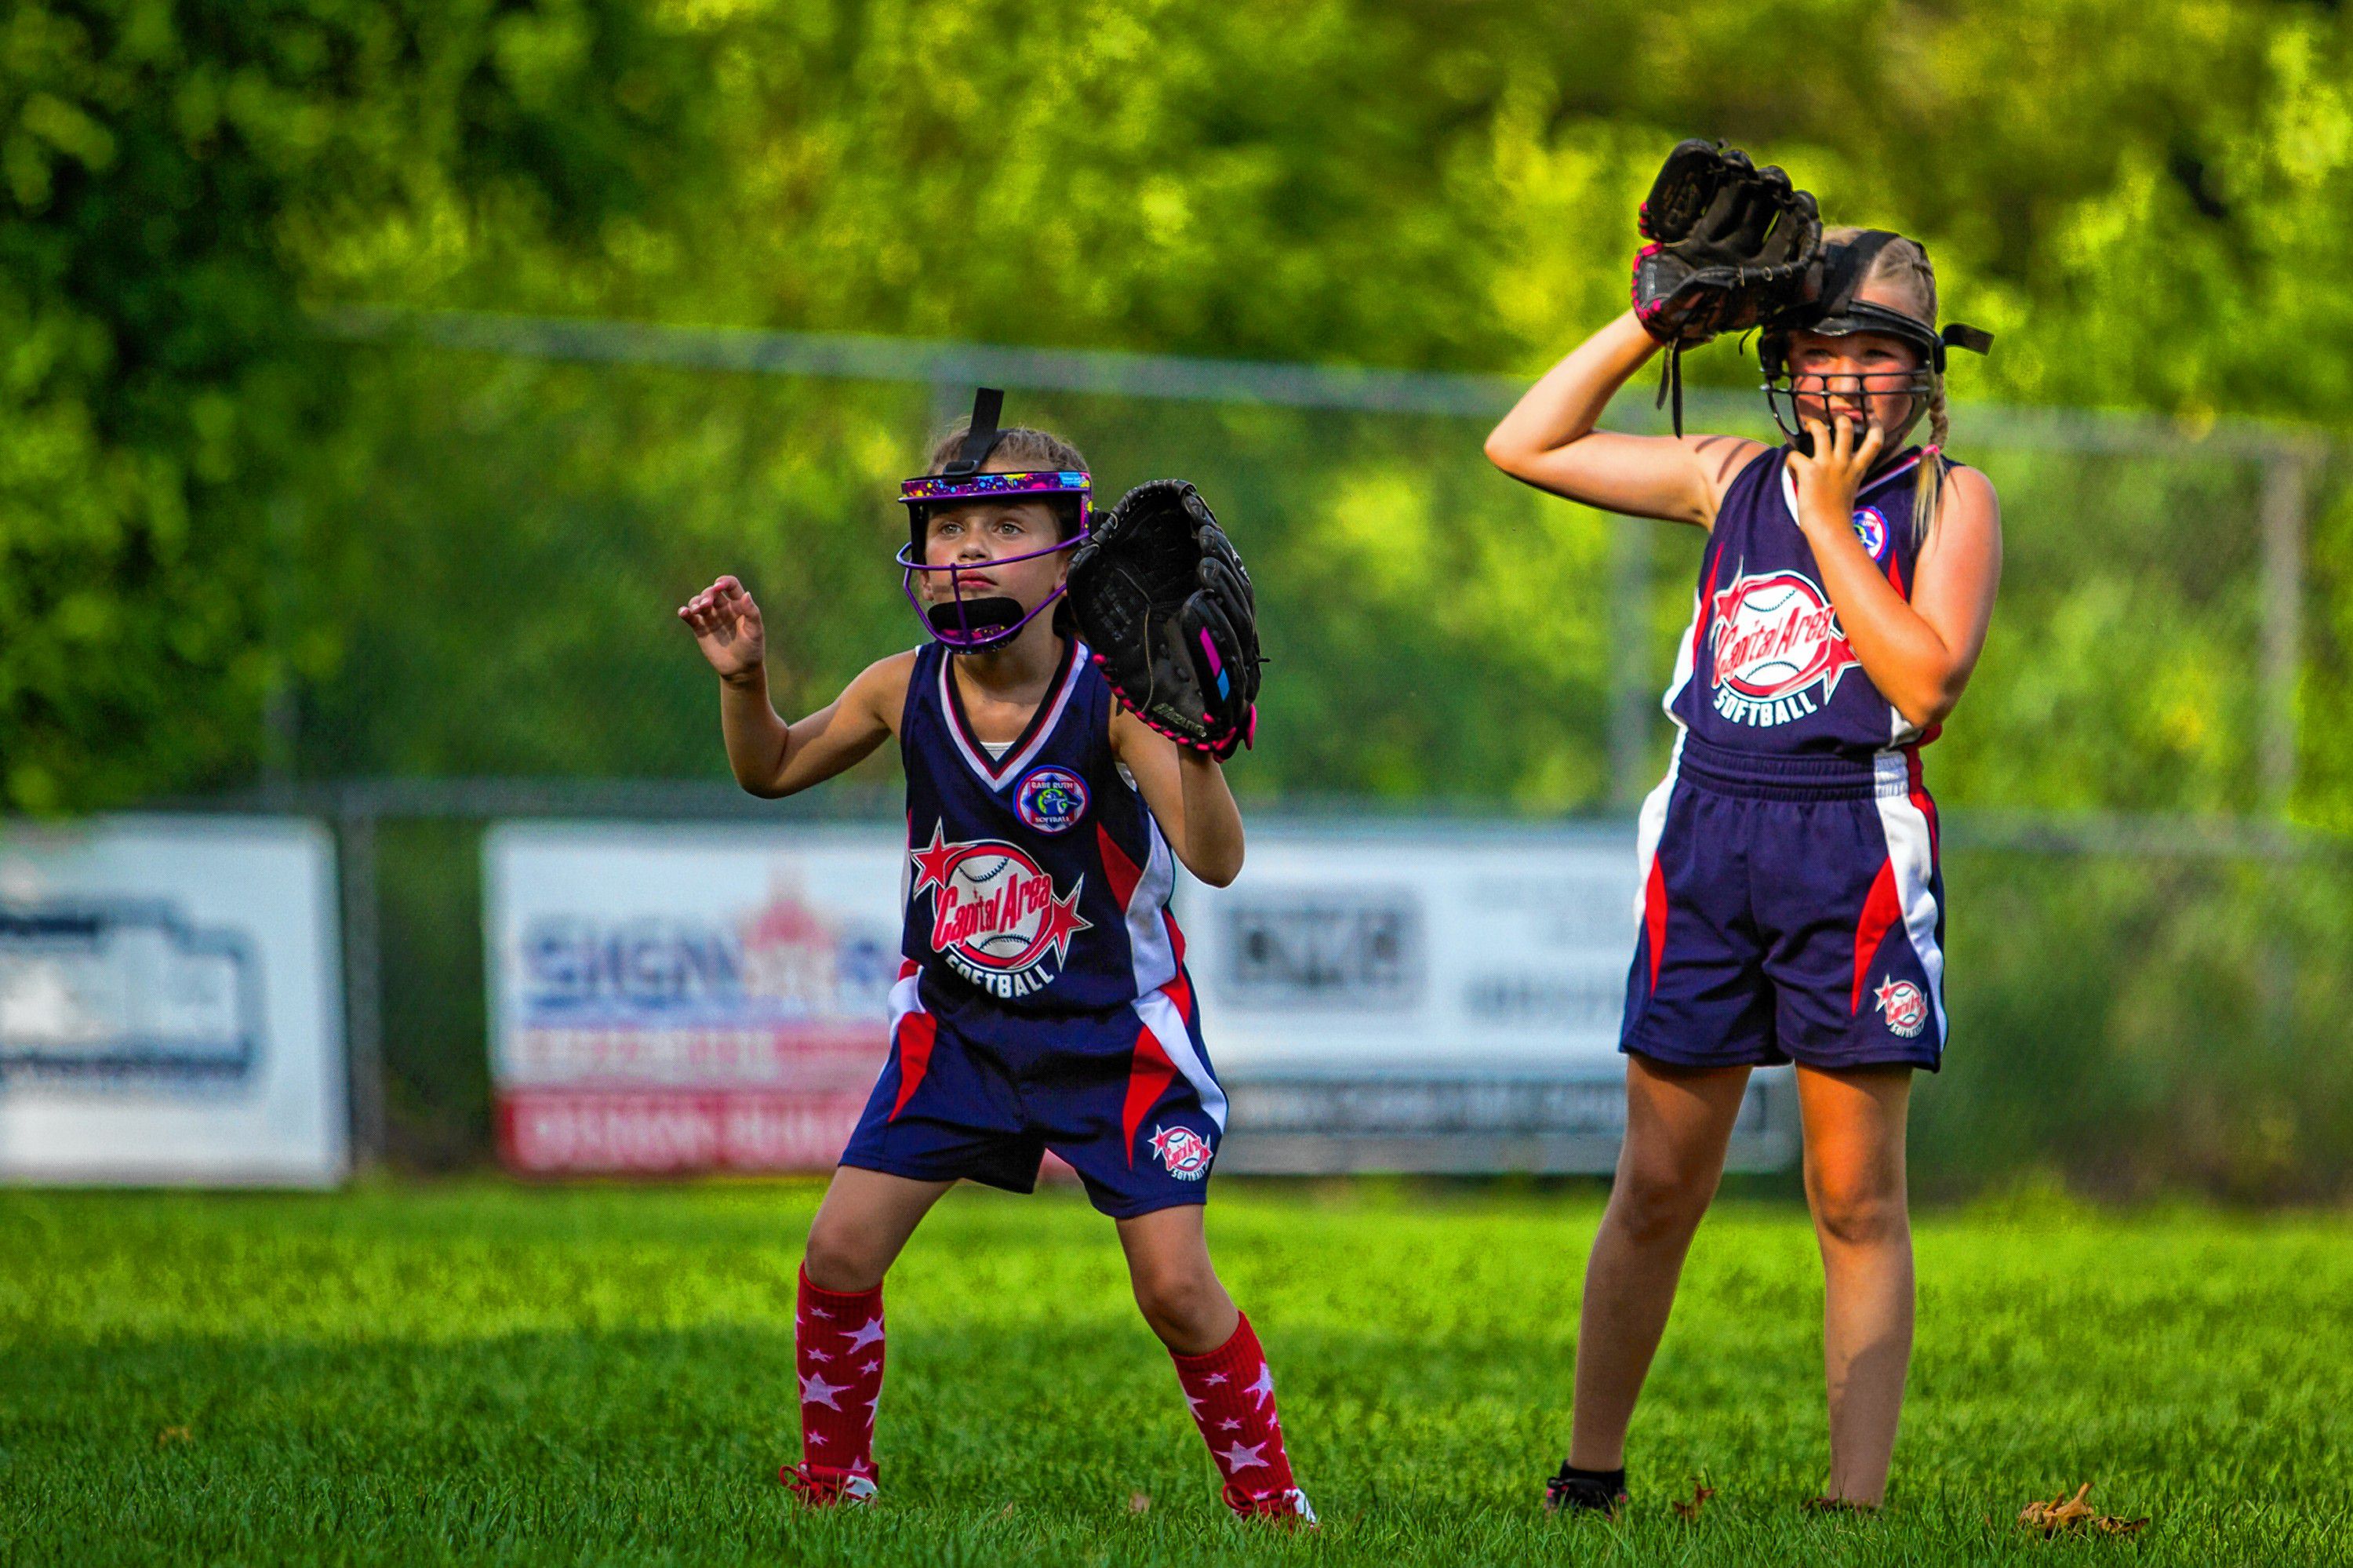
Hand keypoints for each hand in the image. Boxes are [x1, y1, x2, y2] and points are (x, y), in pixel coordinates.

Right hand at [678, 574, 766, 682]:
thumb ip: (751, 612)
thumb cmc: (752, 649)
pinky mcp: (700, 628)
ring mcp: (711, 617)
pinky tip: (683, 612)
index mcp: (738, 605)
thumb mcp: (755, 631)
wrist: (740, 669)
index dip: (724, 582)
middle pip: (711, 592)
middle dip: (707, 595)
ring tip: (697, 610)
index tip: (719, 586)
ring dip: (695, 602)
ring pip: (698, 602)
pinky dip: (685, 612)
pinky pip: (690, 617)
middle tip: (706, 605)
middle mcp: (723, 608)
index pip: (730, 585)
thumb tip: (746, 594)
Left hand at [1787, 407, 1883, 531]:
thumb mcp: (1850, 491)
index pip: (1874, 442)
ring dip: (1813, 425)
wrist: (1830, 529)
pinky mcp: (1810, 470)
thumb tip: (1834, 476)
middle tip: (1833, 420)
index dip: (1876, 428)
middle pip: (1846, 429)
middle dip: (1840, 419)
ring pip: (1820, 431)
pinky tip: (1791, 471)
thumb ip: (1846, 478)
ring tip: (1809, 426)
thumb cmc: (1838, 517)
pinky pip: (1794, 456)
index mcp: (1856, 469)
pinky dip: (1790, 462)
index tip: (1873, 419)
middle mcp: (1843, 463)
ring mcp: (1827, 464)